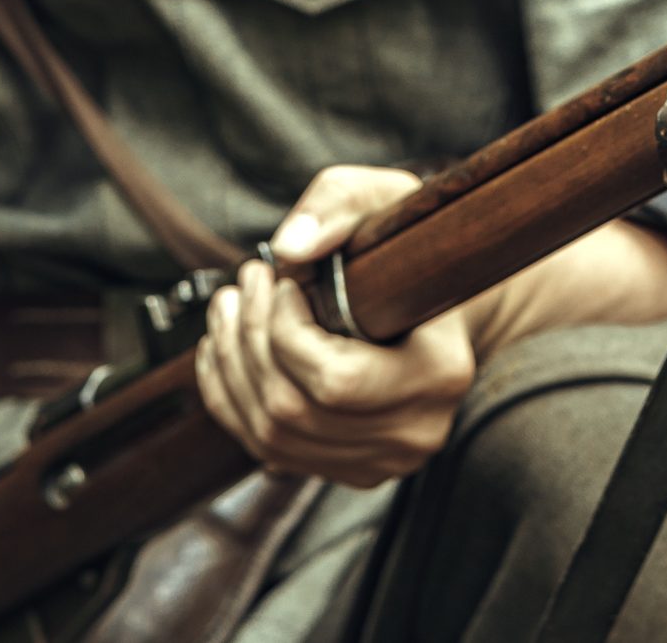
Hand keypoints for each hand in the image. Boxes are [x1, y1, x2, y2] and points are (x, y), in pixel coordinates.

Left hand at [196, 164, 476, 484]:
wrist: (440, 302)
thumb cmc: (414, 248)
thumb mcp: (383, 197)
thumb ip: (337, 206)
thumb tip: (290, 248)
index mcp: (441, 374)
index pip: (336, 380)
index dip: (286, 330)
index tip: (284, 281)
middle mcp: (416, 431)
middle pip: (292, 411)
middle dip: (250, 340)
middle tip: (245, 283)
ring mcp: (382, 459)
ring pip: (271, 435)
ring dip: (232, 367)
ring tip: (229, 309)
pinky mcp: (349, 468)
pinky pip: (267, 450)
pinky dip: (231, 399)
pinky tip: (226, 350)